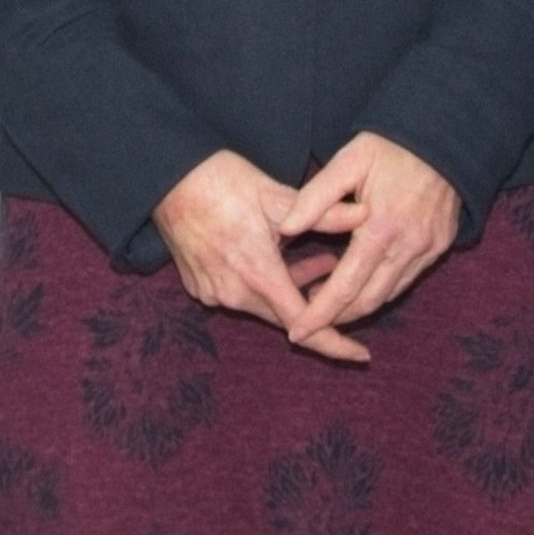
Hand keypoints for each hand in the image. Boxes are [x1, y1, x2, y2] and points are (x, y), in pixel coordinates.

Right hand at [155, 151, 367, 362]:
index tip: (361, 356)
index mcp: (257, 274)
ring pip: (264, 304)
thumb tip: (366, 214)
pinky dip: (264, 283)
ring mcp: (213, 293)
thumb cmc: (222, 182)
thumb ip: (324, 214)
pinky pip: (241, 296)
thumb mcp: (276, 195)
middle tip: (342, 279)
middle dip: (316, 302)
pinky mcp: (200, 287)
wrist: (167, 178)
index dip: (335, 344)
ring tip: (320, 260)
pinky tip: (278, 256)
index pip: (304, 324)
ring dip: (291, 288)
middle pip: (285, 316)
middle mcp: (234, 293)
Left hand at [279, 132, 462, 355]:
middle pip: (368, 301)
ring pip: (389, 295)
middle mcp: (407, 246)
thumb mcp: (348, 161)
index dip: (319, 314)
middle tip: (308, 321)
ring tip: (329, 302)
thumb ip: (315, 197)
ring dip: (359, 306)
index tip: (296, 332)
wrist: (444, 136)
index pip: (345, 286)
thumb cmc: (389, 147)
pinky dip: (381, 289)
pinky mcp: (440, 246)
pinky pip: (407, 280)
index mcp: (380, 228)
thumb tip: (286, 228)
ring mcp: (427, 248)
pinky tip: (361, 281)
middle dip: (337, 318)